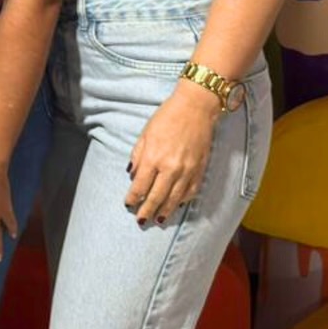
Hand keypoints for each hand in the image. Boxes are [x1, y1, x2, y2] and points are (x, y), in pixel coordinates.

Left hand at [125, 85, 219, 224]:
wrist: (195, 109)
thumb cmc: (167, 117)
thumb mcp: (145, 133)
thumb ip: (138, 155)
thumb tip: (132, 174)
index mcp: (154, 157)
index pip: (140, 185)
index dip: (133, 198)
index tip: (128, 204)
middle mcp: (170, 168)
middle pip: (156, 197)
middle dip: (147, 210)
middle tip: (141, 220)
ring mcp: (187, 172)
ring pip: (174, 200)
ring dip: (164, 211)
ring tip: (157, 220)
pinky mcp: (199, 172)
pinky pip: (190, 193)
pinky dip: (181, 202)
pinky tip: (175, 206)